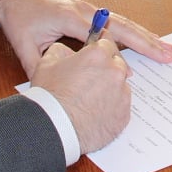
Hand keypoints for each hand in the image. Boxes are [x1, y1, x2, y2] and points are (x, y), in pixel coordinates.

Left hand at [0, 0, 171, 78]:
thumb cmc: (19, 18)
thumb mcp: (24, 45)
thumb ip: (38, 67)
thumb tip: (53, 89)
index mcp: (69, 17)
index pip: (101, 36)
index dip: (117, 54)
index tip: (132, 71)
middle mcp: (84, 10)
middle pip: (121, 26)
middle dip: (146, 41)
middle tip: (168, 54)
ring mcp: (89, 8)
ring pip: (123, 22)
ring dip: (146, 35)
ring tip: (167, 47)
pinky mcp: (90, 11)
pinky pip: (117, 21)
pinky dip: (135, 31)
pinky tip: (148, 38)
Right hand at [28, 37, 133, 154]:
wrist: (55, 128)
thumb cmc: (49, 96)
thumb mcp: (46, 63)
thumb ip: (61, 50)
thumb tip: (68, 52)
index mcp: (98, 55)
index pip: (107, 42)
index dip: (99, 49)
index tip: (95, 55)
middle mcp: (115, 71)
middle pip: (116, 64)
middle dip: (105, 69)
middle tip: (89, 80)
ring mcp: (122, 94)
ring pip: (120, 86)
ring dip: (110, 89)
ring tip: (90, 100)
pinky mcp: (124, 114)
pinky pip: (121, 106)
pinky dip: (112, 108)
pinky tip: (95, 112)